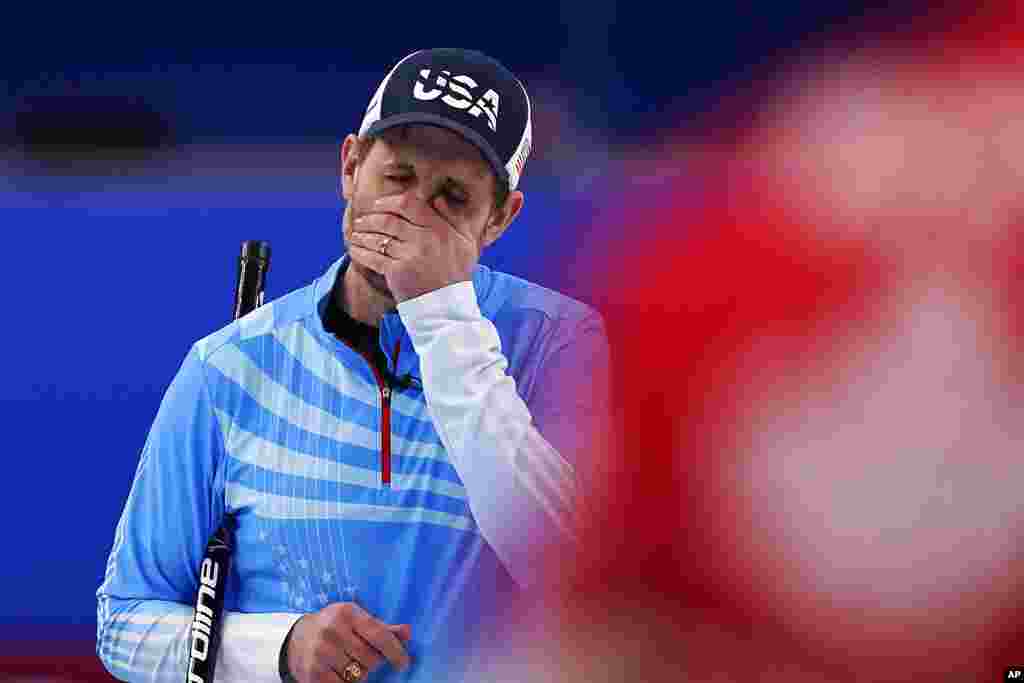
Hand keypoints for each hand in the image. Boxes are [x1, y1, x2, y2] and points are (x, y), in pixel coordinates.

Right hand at [285, 602, 411, 681]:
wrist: (296, 638)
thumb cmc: (334, 626)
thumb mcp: (355, 619)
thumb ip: (382, 627)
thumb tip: (408, 632)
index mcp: (347, 613)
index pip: (379, 634)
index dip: (395, 651)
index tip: (404, 663)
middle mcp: (332, 630)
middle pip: (371, 658)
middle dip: (373, 662)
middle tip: (363, 657)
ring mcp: (321, 652)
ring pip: (359, 675)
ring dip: (360, 673)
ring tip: (348, 662)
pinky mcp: (314, 673)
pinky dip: (346, 682)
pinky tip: (339, 671)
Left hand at [346, 199, 478, 302]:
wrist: (448, 306)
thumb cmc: (456, 274)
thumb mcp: (466, 243)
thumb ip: (455, 219)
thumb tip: (439, 199)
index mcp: (440, 228)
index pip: (409, 204)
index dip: (389, 202)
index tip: (378, 204)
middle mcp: (425, 239)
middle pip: (388, 220)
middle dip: (370, 218)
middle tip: (361, 220)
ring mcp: (410, 255)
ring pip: (379, 238)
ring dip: (362, 234)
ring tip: (355, 234)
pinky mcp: (398, 272)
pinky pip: (373, 257)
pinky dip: (361, 252)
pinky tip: (354, 249)